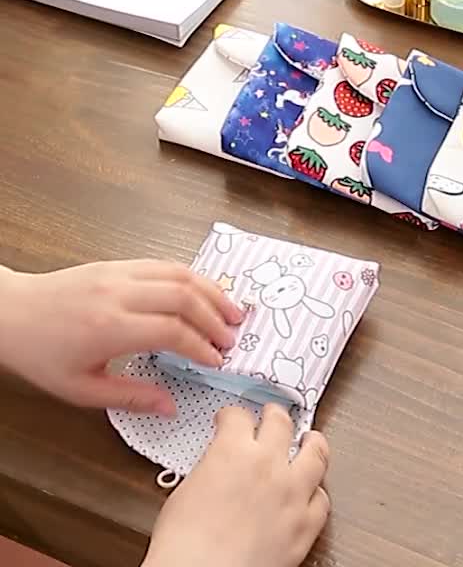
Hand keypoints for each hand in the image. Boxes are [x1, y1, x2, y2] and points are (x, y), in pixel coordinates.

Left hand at [0, 260, 244, 413]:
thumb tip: (170, 406)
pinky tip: (203, 293)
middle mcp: (119, 294)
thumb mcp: (81, 389)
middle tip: (232, 338)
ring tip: (232, 311)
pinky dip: (191, 277)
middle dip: (215, 317)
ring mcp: (119, 273)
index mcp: (110, 328)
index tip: (218, 361)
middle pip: (184, 297)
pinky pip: (164, 264)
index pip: (172, 332)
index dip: (202, 347)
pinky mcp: (118, 263)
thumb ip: (130, 397)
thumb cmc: (42, 354)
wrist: (12, 313)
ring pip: (179, 273)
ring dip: (211, 291)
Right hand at [144, 405, 329, 566]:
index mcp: (233, 450)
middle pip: (281, 422)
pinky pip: (322, 501)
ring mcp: (292, 493)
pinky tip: (312, 491)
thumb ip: (209, 469)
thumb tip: (217, 470)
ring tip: (311, 439)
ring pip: (316, 453)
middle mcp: (268, 464)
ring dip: (312, 443)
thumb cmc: (184, 547)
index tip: (230, 419)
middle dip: (275, 415)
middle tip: (272, 415)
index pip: (238, 416)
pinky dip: (316, 493)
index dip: (232, 415)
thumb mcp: (185, 492)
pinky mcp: (305, 526)